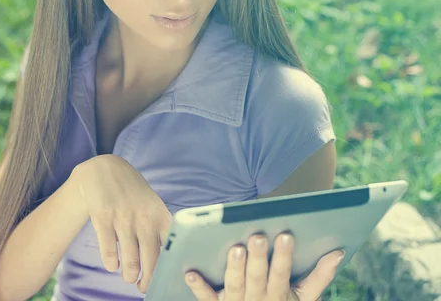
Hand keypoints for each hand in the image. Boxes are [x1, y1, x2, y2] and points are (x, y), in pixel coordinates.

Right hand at [70, 154, 171, 292]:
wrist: (103, 169)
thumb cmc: (132, 192)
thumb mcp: (151, 204)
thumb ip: (159, 228)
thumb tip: (165, 260)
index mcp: (159, 214)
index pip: (172, 246)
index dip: (171, 266)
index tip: (168, 278)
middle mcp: (143, 217)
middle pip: (152, 259)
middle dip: (148, 279)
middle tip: (144, 286)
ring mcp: (123, 217)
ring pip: (130, 260)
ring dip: (130, 275)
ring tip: (129, 278)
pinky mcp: (103, 218)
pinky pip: (109, 251)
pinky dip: (111, 263)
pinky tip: (112, 265)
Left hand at [185, 233, 344, 300]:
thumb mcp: (303, 298)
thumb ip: (320, 276)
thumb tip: (338, 252)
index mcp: (279, 296)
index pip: (282, 274)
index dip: (284, 256)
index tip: (286, 234)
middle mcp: (257, 300)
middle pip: (257, 277)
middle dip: (258, 257)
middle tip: (257, 236)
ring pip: (234, 284)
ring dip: (234, 267)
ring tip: (235, 247)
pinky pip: (205, 297)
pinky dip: (198, 285)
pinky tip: (189, 271)